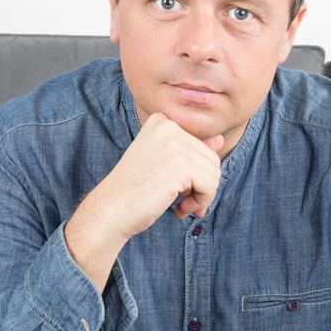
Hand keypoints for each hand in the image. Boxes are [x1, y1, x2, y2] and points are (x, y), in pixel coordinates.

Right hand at [106, 112, 223, 239]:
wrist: (111, 209)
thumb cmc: (135, 189)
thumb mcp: (164, 162)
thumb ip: (191, 150)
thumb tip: (220, 138)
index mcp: (162, 121)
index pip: (201, 145)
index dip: (194, 173)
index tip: (176, 187)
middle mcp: (168, 126)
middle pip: (211, 158)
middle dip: (201, 185)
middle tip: (180, 201)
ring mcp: (174, 143)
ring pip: (214, 172)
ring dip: (201, 196)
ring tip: (180, 206)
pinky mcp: (181, 164)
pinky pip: (211, 185)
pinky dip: (200, 202)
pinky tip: (179, 209)